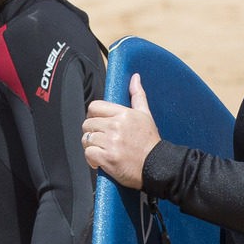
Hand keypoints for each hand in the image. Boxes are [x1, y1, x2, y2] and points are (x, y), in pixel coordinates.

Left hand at [82, 72, 160, 188]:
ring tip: (102, 150)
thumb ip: (138, 96)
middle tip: (101, 140)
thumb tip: (135, 78)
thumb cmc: (150, 142)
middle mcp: (116, 126)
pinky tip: (101, 162)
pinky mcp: (107, 158)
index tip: (98, 124)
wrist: (158, 166)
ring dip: (91, 146)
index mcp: (124, 114)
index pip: (95, 107)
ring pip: (86, 139)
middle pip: (87, 123)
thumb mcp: (146, 115)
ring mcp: (111, 142)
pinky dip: (92, 160)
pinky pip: (88, 153)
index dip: (93, 116)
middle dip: (92, 132)